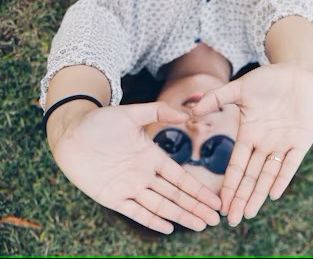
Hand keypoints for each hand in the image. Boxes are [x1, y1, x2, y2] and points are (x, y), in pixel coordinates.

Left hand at [49, 102, 221, 233]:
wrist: (71, 133)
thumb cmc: (100, 121)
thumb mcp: (132, 113)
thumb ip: (158, 111)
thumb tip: (186, 114)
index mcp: (152, 157)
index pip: (181, 178)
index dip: (198, 190)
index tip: (215, 200)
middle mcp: (144, 175)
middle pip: (176, 195)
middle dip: (196, 207)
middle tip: (216, 220)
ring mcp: (129, 187)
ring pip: (161, 205)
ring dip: (181, 215)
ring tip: (200, 225)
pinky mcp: (112, 197)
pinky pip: (135, 212)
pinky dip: (151, 220)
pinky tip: (168, 227)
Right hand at [191, 64, 312, 225]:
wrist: (296, 71)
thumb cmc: (268, 79)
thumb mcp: (239, 88)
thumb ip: (217, 98)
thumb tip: (192, 110)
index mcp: (248, 134)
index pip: (236, 166)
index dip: (229, 184)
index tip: (220, 203)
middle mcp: (264, 143)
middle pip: (251, 176)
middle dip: (241, 198)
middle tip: (232, 220)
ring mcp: (283, 143)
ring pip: (269, 174)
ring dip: (258, 194)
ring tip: (248, 213)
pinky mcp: (302, 139)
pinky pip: (291, 163)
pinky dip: (282, 177)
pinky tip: (273, 194)